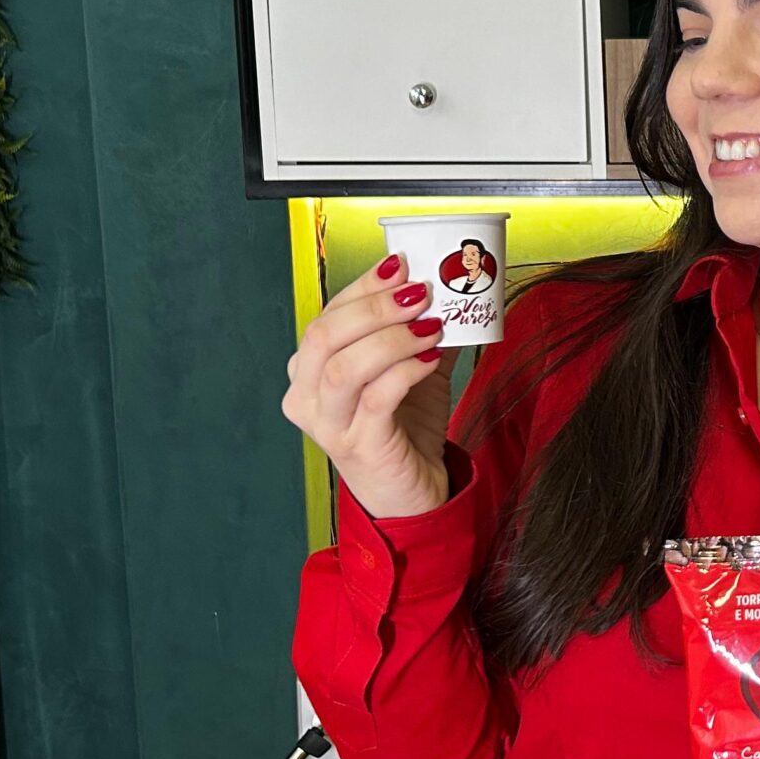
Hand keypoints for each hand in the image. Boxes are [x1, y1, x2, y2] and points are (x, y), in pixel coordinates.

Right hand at [280, 255, 455, 519]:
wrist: (412, 494)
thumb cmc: (403, 431)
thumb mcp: (411, 371)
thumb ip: (421, 332)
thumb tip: (452, 288)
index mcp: (309, 371)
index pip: (327, 315)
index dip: (363, 285)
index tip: (402, 264)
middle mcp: (307, 397)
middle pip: (324, 335)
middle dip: (374, 306)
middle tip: (419, 292)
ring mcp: (328, 425)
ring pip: (343, 367)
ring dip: (390, 338)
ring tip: (430, 325)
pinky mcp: (359, 447)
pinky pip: (376, 400)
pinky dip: (405, 372)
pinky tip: (431, 358)